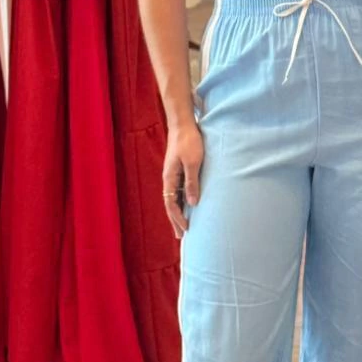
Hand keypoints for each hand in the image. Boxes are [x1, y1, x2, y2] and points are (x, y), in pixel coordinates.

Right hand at [163, 120, 203, 238]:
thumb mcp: (193, 163)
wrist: (183, 124)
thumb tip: (192, 203)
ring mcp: (172, 174)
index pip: (171, 204)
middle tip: (180, 236)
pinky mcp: (178, 170)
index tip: (185, 229)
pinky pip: (178, 190)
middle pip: (170, 204)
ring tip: (183, 225)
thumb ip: (192, 182)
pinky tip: (187, 206)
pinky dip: (181, 202)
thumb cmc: (189, 141)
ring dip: (177, 213)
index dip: (177, 218)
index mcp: (169, 178)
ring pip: (173, 198)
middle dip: (175, 220)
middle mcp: (168, 178)